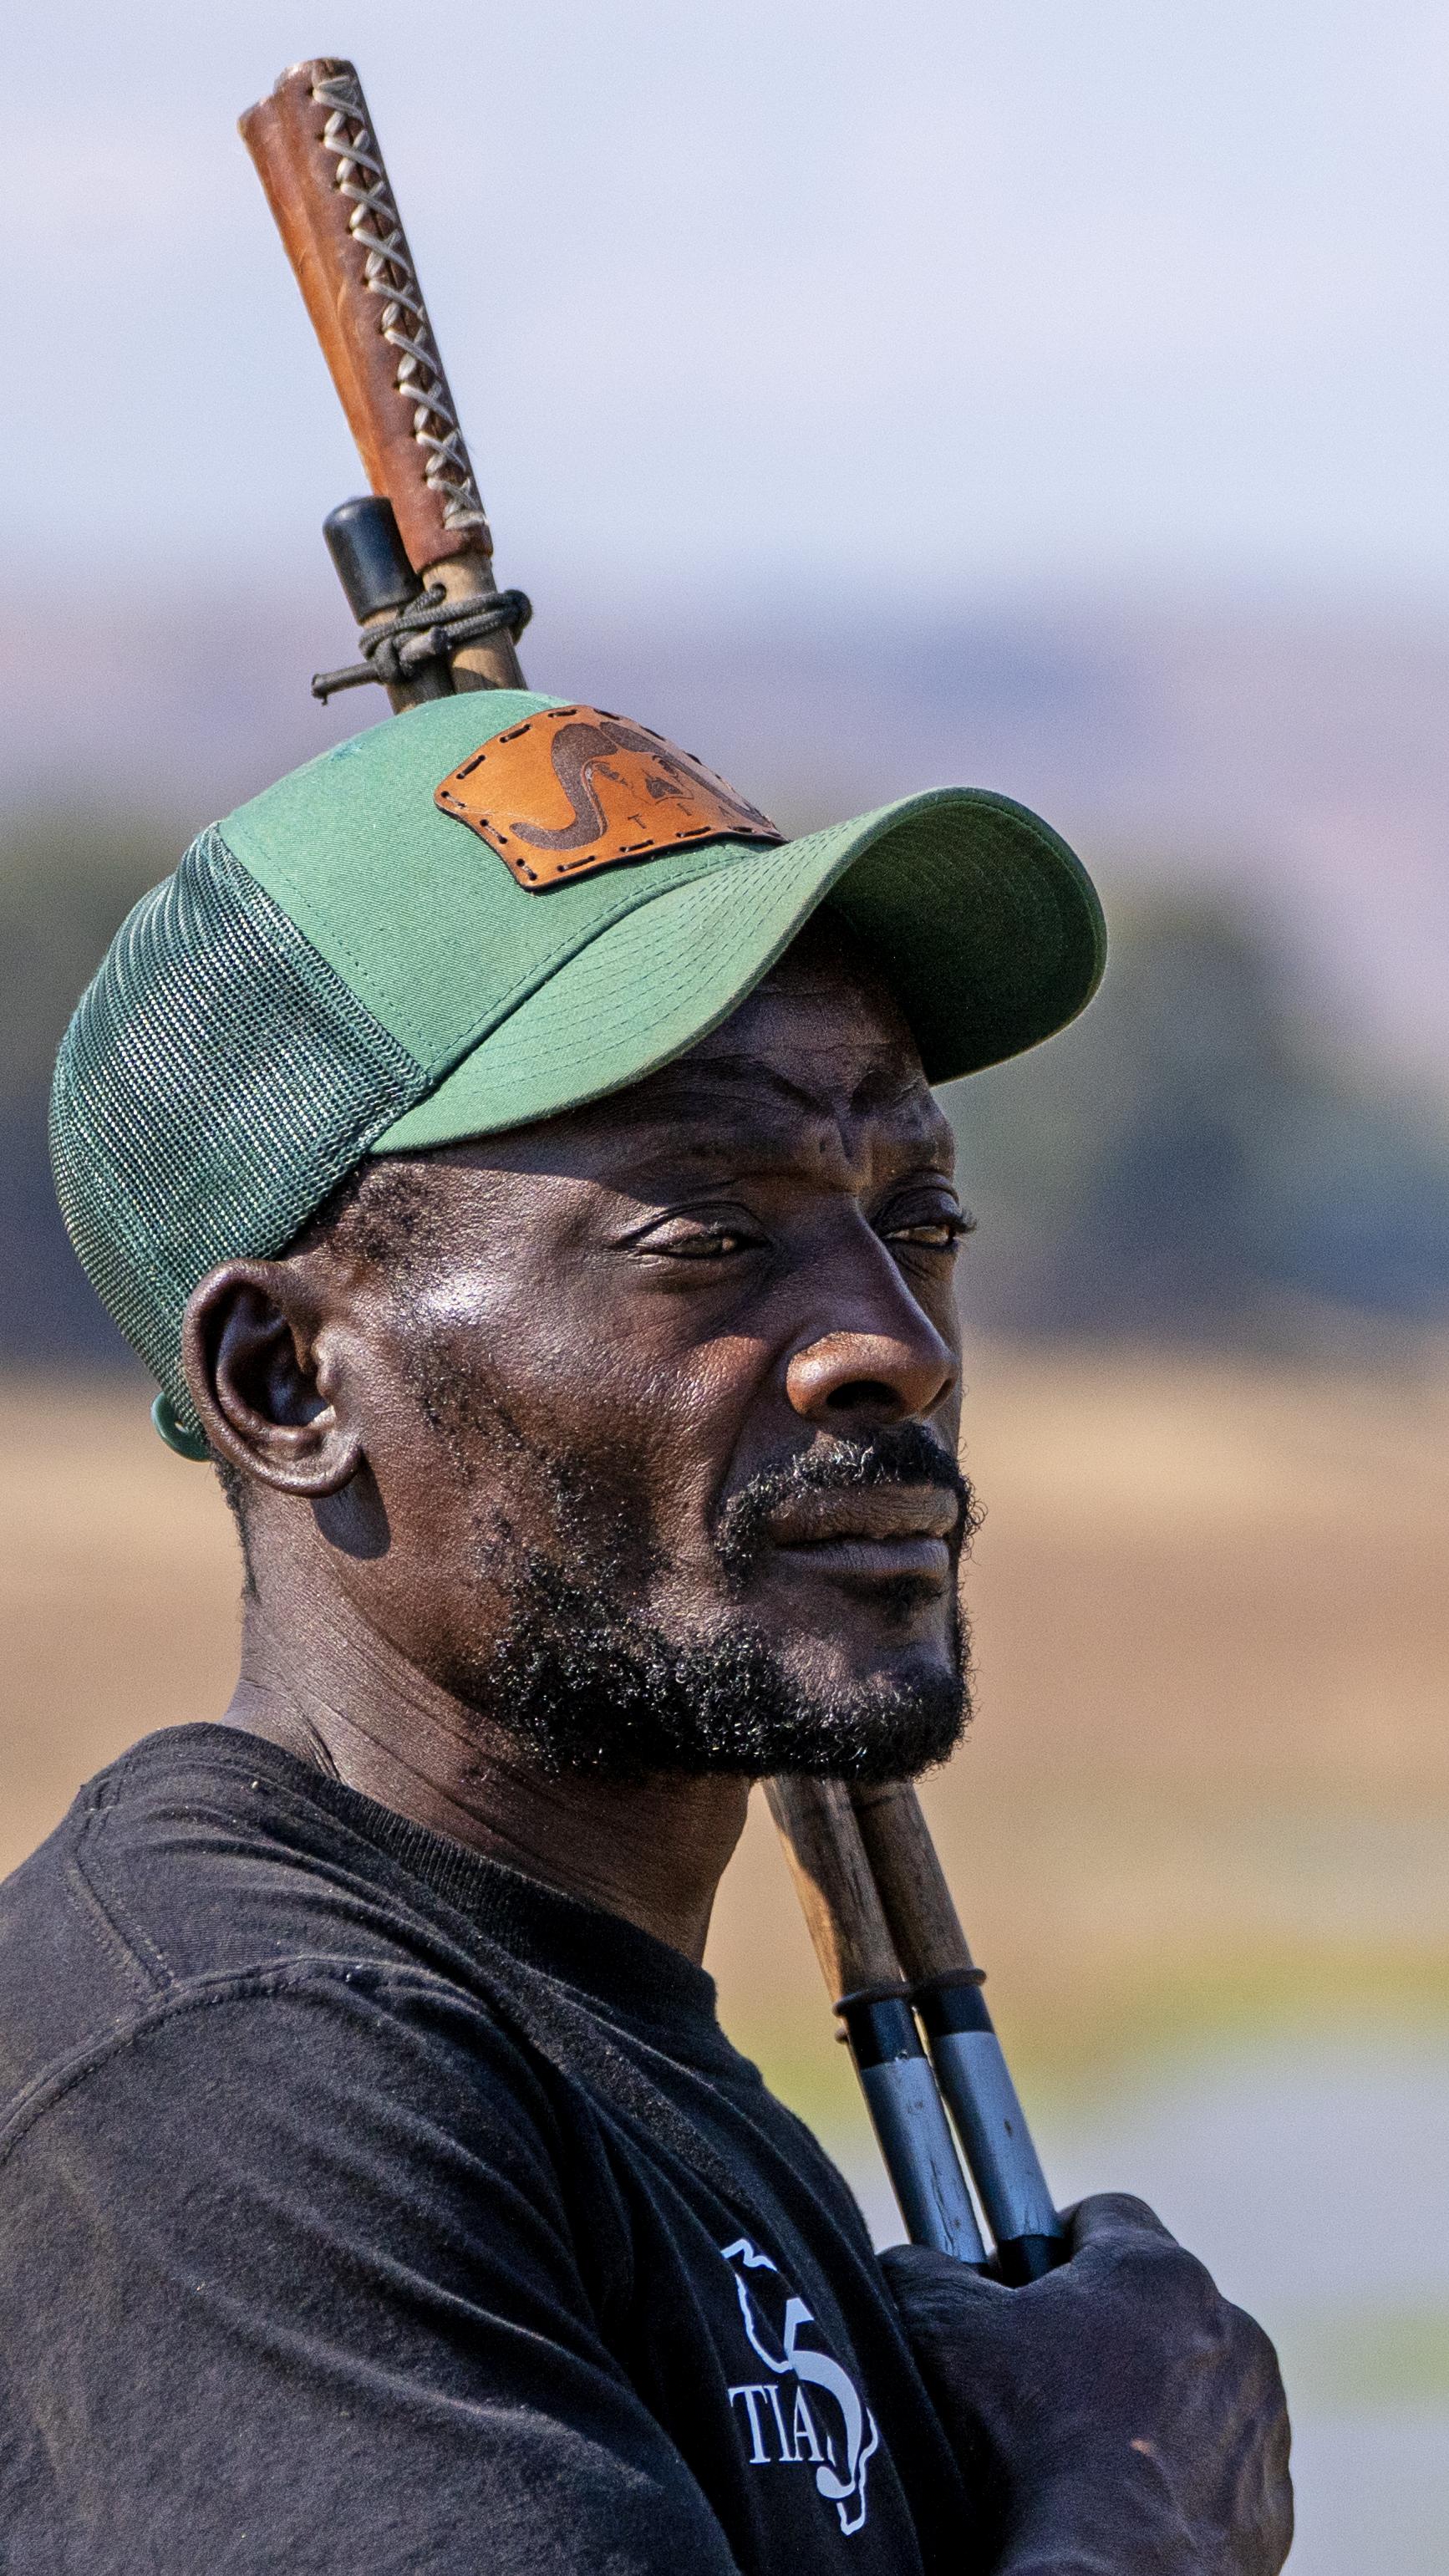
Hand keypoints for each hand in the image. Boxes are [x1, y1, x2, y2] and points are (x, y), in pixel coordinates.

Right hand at [883, 2193, 1291, 2574]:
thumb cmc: (1024, 2447)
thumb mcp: (941, 2332)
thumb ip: (924, 2270)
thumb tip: (915, 2261)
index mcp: (1160, 2273)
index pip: (1106, 2216)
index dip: (1052, 2246)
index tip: (1018, 2289)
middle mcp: (1232, 2334)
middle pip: (1152, 2304)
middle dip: (1101, 2329)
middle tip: (1041, 2380)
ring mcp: (1260, 2422)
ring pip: (1193, 2384)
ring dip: (1147, 2403)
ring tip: (1080, 2454)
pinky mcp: (1271, 2503)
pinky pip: (1220, 2466)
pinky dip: (1180, 2477)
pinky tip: (1123, 2505)